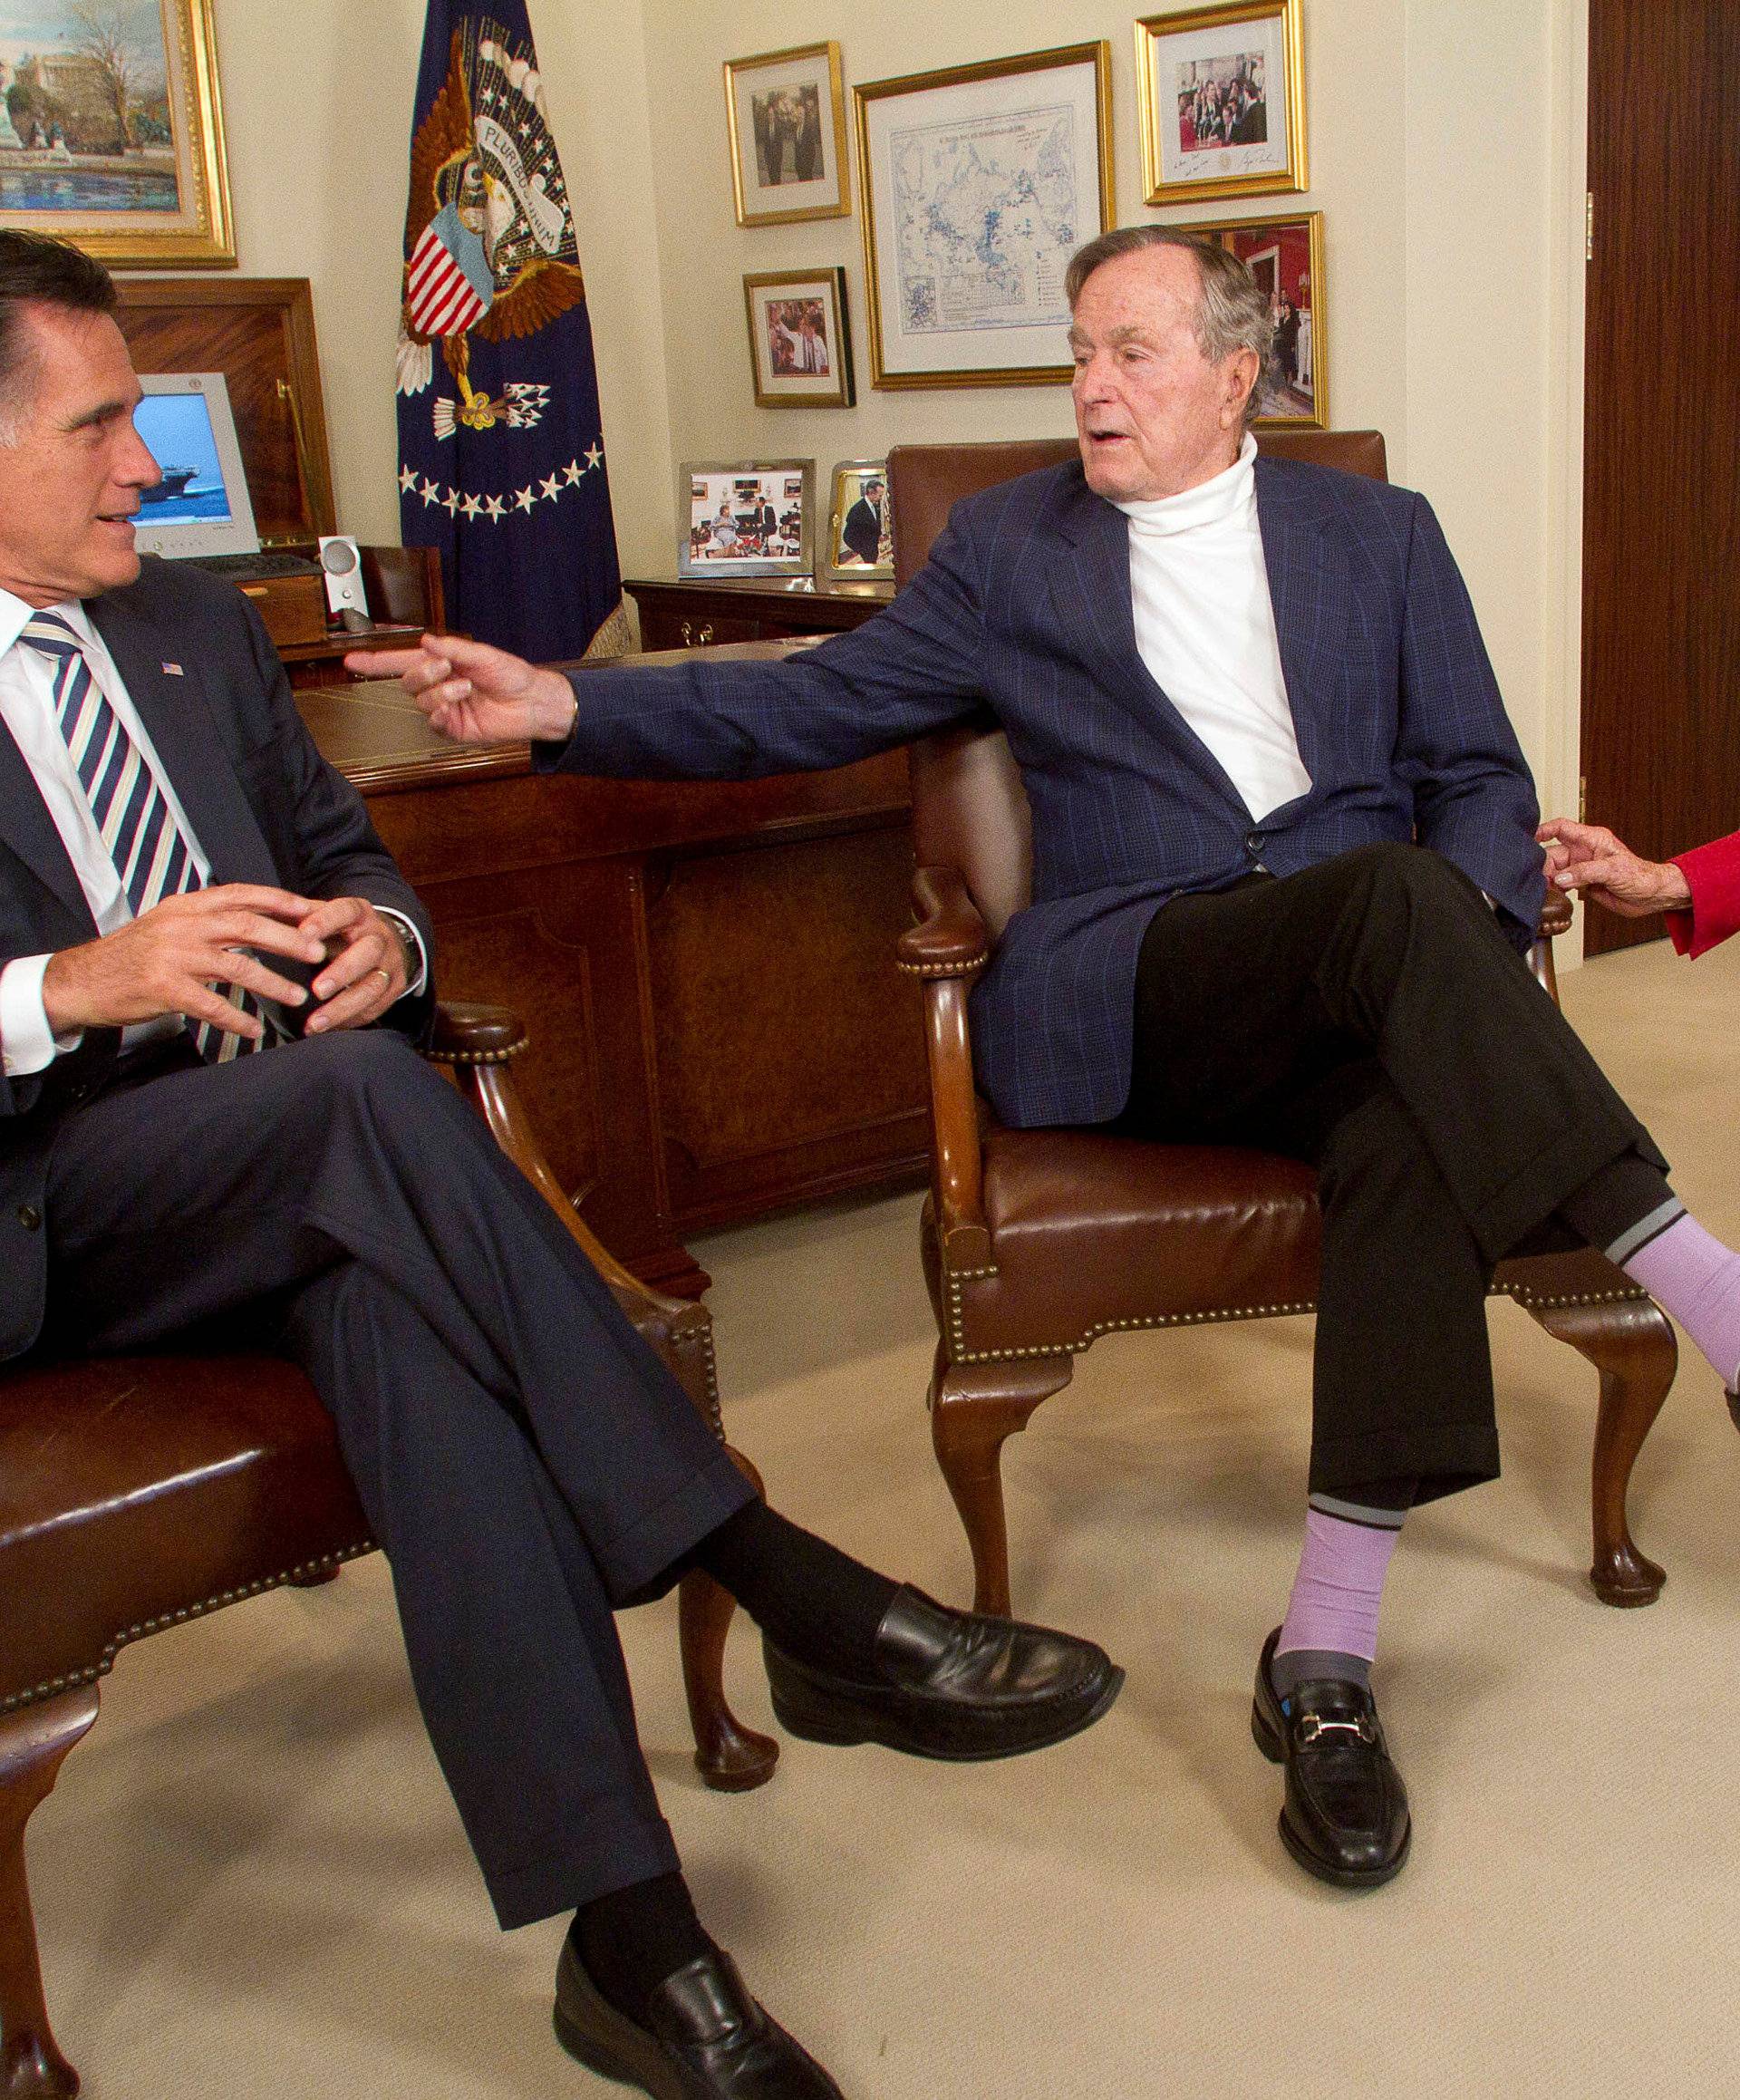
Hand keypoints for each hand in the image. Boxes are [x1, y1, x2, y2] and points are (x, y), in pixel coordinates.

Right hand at [42, 885, 326, 1040]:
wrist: (83, 979)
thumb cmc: (135, 953)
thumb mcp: (170, 922)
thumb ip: (209, 917)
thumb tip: (260, 916)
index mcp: (187, 906)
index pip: (242, 894)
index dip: (281, 901)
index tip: (314, 910)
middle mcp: (182, 925)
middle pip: (247, 926)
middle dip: (288, 938)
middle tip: (319, 953)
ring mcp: (172, 956)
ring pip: (236, 967)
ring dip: (272, 983)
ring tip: (298, 997)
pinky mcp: (163, 988)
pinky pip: (211, 1005)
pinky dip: (237, 1019)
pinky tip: (255, 1030)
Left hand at [298, 896, 409, 1033]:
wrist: (385, 940)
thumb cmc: (344, 929)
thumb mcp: (327, 914)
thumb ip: (300, 914)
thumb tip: (267, 913)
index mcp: (359, 913)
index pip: (345, 911)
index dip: (326, 922)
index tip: (303, 934)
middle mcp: (379, 936)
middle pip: (367, 952)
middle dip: (342, 972)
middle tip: (317, 990)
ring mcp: (390, 963)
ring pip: (373, 986)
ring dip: (344, 1007)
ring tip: (315, 1023)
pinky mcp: (395, 986)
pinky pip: (377, 1007)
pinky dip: (351, 1020)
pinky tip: (328, 1028)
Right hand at [348, 633, 577, 744]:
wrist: (533, 702)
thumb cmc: (512, 675)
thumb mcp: (483, 654)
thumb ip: (452, 648)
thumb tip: (426, 641)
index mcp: (442, 665)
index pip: (401, 662)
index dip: (376, 662)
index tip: (351, 660)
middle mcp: (439, 686)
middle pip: (408, 681)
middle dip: (423, 673)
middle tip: (446, 667)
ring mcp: (445, 708)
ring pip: (421, 701)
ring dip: (440, 691)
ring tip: (466, 687)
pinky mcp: (454, 729)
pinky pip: (433, 723)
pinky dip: (439, 713)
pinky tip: (453, 706)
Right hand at [1535, 817, 1692, 916]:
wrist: (1651, 896)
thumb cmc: (1640, 876)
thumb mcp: (1612, 871)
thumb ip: (1584, 873)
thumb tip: (1561, 878)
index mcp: (1592, 839)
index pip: (1562, 828)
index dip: (1544, 830)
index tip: (1530, 839)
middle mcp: (1584, 851)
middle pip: (1553, 853)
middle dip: (1544, 866)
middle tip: (1542, 880)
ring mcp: (1582, 867)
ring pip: (1555, 871)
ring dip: (1549, 880)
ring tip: (1547, 890)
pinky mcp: (1582, 883)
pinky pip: (1562, 884)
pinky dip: (1555, 890)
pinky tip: (1555, 896)